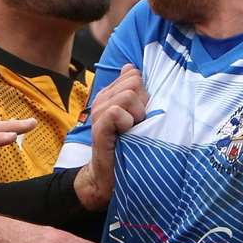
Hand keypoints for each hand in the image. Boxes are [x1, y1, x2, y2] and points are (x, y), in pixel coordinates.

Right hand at [74, 63, 147, 210]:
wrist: (108, 175)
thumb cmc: (125, 146)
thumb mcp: (133, 115)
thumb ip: (132, 92)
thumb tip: (130, 67)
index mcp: (110, 94)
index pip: (133, 75)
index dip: (144, 93)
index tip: (141, 113)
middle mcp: (103, 100)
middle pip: (133, 83)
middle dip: (142, 103)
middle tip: (137, 124)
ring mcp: (99, 113)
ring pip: (128, 95)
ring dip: (137, 115)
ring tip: (132, 130)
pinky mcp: (99, 127)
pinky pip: (117, 111)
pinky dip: (126, 122)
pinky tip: (125, 134)